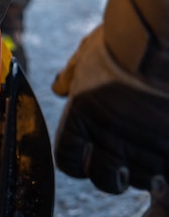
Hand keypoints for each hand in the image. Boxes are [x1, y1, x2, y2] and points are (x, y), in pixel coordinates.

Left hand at [53, 26, 168, 193]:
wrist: (165, 37)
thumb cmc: (128, 38)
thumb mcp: (90, 53)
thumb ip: (73, 74)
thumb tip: (59, 86)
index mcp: (80, 121)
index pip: (68, 161)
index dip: (78, 163)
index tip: (89, 157)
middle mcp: (108, 140)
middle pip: (104, 179)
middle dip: (111, 177)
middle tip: (122, 167)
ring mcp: (143, 148)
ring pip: (140, 179)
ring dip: (144, 172)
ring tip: (151, 156)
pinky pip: (167, 175)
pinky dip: (167, 171)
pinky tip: (168, 159)